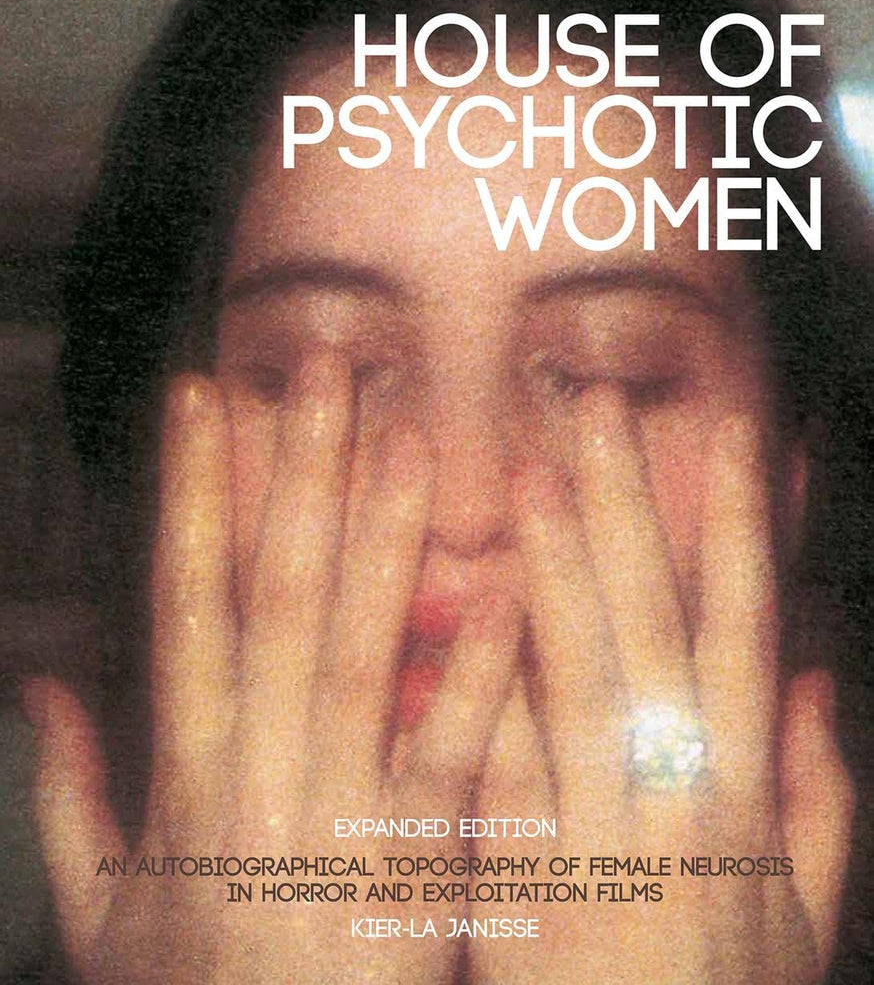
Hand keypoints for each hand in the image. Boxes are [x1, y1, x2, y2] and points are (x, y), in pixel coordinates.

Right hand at [25, 352, 516, 983]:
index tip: (203, 398)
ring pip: (357, 648)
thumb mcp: (100, 907)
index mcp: (186, 769)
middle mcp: (254, 768)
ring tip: (408, 432)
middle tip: (325, 367)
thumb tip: (36, 687)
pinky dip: (483, 665)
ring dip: (382, 534)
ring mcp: (332, 811)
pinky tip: (518, 581)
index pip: (187, 596)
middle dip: (296, 473)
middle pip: (277, 592)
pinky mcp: (411, 866)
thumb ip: (71, 791)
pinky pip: (453, 751)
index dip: (194, 492)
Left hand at [472, 386, 853, 983]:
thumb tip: (808, 678)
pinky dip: (484, 688)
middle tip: (597, 405)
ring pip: (578, 677)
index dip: (744, 524)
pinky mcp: (524, 879)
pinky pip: (501, 768)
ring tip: (529, 472)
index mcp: (745, 793)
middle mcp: (676, 795)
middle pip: (654, 623)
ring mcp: (598, 834)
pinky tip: (459, 610)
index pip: (746, 626)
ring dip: (555, 570)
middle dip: (630, 508)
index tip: (736, 430)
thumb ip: (815, 795)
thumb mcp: (803, 915)